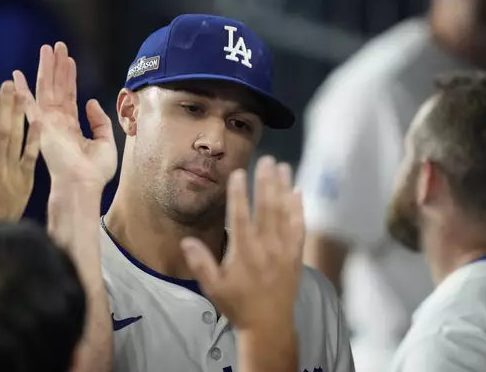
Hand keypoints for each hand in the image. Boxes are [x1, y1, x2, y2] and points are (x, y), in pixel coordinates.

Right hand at [0, 81, 39, 225]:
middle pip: (2, 131)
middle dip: (5, 106)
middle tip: (8, 84)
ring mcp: (12, 174)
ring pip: (17, 140)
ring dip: (20, 116)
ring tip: (22, 94)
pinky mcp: (26, 182)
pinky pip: (31, 157)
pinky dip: (35, 139)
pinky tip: (39, 121)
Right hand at [12, 42, 116, 187]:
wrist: (82, 185)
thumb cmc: (94, 172)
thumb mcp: (105, 142)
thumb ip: (100, 121)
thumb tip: (92, 102)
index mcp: (71, 127)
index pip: (69, 96)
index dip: (69, 78)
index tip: (69, 60)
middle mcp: (58, 123)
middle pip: (56, 88)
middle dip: (56, 67)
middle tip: (56, 46)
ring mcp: (48, 123)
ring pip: (46, 89)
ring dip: (46, 69)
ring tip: (46, 49)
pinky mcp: (41, 126)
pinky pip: (29, 104)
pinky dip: (22, 90)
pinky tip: (16, 76)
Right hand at [181, 156, 304, 330]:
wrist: (269, 325)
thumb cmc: (238, 304)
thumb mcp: (213, 287)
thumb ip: (201, 263)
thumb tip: (186, 241)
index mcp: (244, 253)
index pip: (240, 217)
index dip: (239, 194)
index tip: (239, 173)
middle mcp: (266, 248)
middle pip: (266, 209)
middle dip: (266, 183)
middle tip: (266, 160)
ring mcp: (284, 250)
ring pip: (284, 214)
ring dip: (283, 188)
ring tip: (282, 167)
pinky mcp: (296, 255)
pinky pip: (299, 227)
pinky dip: (298, 208)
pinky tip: (297, 191)